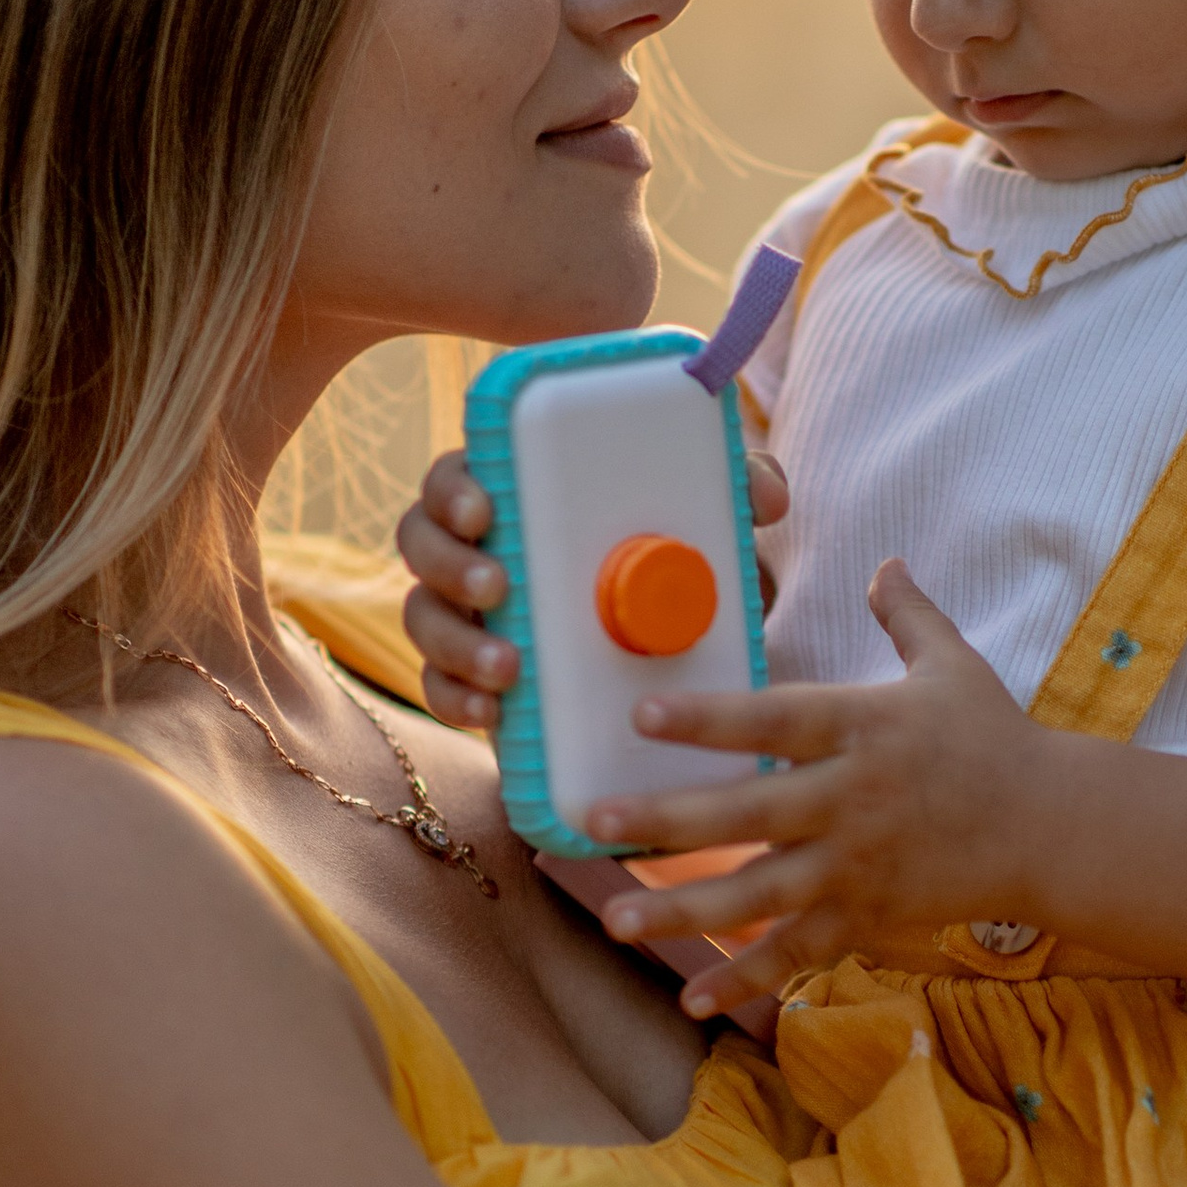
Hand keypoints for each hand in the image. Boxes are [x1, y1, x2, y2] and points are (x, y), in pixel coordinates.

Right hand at [397, 445, 793, 732]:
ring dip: (456, 642)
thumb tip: (764, 492)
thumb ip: (738, 489)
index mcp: (515, 494)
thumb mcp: (714, 523)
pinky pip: (439, 688)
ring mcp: (467, 614)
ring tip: (507, 665)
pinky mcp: (472, 677)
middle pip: (423, 542)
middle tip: (501, 586)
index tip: (486, 508)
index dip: (456, 488)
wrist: (683, 653)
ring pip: (425, 619)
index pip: (459, 474)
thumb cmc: (680, 558)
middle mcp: (477, 548)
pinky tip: (490, 712)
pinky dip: (456, 700)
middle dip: (451, 565)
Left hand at [587, 562, 1051, 1017]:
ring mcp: (857, 865)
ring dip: (684, 909)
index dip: (710, 719)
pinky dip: (745, 976)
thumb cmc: (995, 739)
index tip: (642, 714)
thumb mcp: (954, 666)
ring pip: (759, 892)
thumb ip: (908, 614)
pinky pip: (797, 951)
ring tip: (615, 919)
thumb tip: (882, 561)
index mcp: (864, 728)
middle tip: (596, 818)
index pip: (776, 720)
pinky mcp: (866, 916)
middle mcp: (853, 799)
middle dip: (668, 819)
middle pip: (750, 812)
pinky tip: (690, 998)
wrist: (1052, 827)